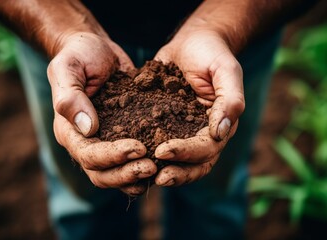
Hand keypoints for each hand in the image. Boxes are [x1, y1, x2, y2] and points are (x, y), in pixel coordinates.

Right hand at [48, 32, 156, 195]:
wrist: (96, 50)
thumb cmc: (80, 55)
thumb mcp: (69, 68)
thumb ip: (71, 97)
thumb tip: (88, 129)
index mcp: (69, 130)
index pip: (88, 154)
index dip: (112, 156)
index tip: (138, 148)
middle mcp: (85, 142)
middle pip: (101, 173)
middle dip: (126, 174)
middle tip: (152, 167)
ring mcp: (103, 142)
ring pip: (116, 173)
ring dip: (135, 177)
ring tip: (158, 170)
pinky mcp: (121, 137)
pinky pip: (129, 161)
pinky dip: (142, 167)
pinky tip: (162, 165)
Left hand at [153, 30, 244, 185]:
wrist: (192, 42)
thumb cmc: (211, 53)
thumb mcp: (226, 71)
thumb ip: (230, 100)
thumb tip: (220, 132)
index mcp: (220, 124)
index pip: (207, 148)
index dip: (186, 153)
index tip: (162, 151)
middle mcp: (203, 133)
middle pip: (195, 164)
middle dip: (177, 172)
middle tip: (156, 177)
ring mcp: (184, 131)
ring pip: (178, 162)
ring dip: (164, 171)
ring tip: (143, 176)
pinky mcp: (166, 124)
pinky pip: (159, 143)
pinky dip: (149, 155)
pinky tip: (132, 159)